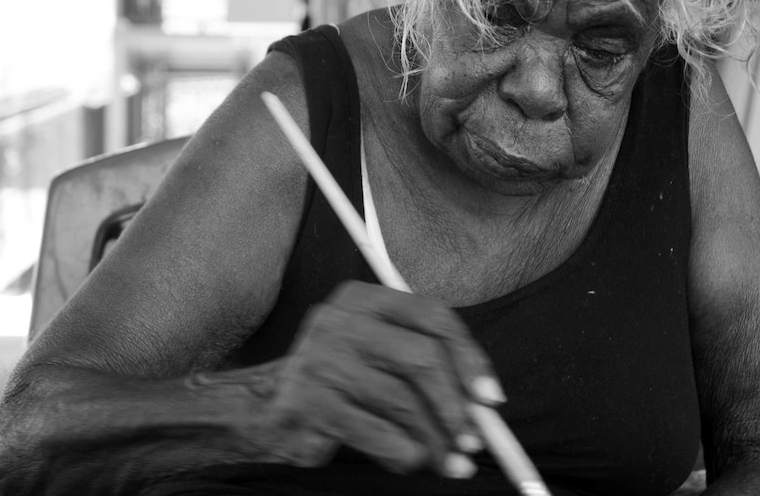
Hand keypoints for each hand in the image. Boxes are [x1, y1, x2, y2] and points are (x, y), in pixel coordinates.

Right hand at [262, 280, 504, 476]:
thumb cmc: (342, 379)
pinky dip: (405, 455)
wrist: (268, 407)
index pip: (434, 317)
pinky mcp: (312, 403)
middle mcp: (341, 321)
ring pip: (403, 403)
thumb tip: (484, 403)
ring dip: (436, 440)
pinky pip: (379, 435)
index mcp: (365, 298)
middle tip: (473, 440)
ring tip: (450, 461)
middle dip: (456, 406)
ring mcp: (323, 360)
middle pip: (422, 359)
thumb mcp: (379, 352)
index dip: (470, 358)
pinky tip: (410, 460)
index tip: (490, 397)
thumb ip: (426, 363)